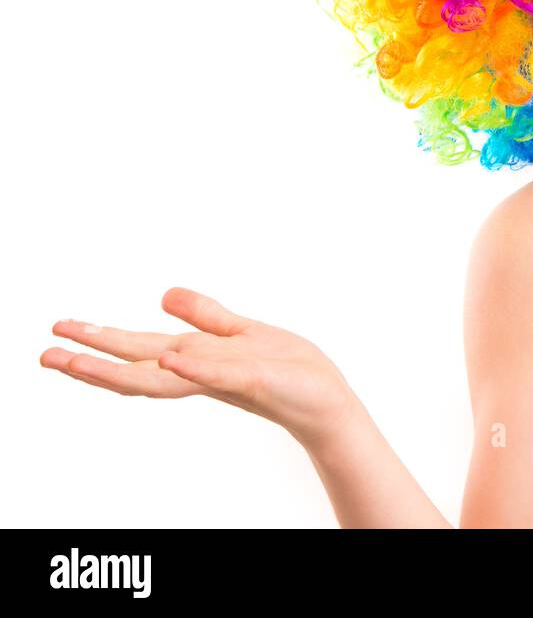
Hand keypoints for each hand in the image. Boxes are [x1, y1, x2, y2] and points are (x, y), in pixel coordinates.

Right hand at [40, 287, 361, 452]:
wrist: (326, 399)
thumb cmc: (287, 368)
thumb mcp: (241, 330)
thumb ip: (205, 315)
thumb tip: (162, 294)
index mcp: (198, 358)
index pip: (140, 351)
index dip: (99, 341)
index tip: (57, 331)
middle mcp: (204, 372)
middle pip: (139, 368)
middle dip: (91, 362)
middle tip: (44, 356)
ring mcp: (227, 378)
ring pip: (168, 376)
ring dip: (123, 369)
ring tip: (81, 361)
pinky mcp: (256, 380)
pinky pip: (221, 372)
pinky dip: (194, 367)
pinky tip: (170, 359)